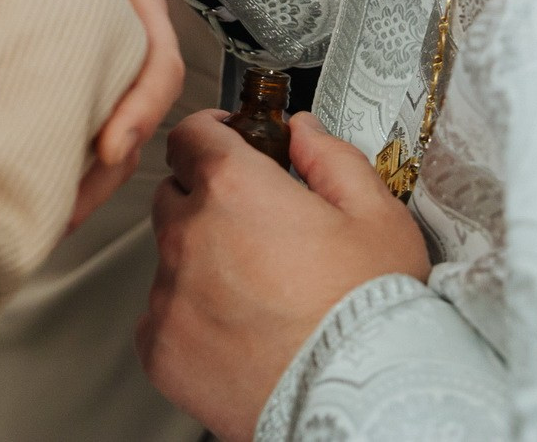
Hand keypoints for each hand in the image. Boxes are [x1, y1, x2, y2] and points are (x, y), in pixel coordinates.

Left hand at [0, 0, 184, 230]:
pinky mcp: (49, 79)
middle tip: (56, 217)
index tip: (108, 149)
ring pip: (88, 138)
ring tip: (27, 224)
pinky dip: (37, 162)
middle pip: (123, 126)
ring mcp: (84, 69)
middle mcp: (117, 48)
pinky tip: (2, 191)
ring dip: (66, 185)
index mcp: (135, 7)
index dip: (138, 111)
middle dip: (97, 179)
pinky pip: (53, 127)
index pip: (155, 67)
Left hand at [137, 111, 431, 440]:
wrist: (361, 404)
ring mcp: (169, 294)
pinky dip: (190, 318)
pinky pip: (162, 316)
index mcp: (233, 188)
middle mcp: (189, 234)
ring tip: (257, 292)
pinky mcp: (160, 348)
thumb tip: (303, 132)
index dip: (211, 134)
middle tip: (254, 227)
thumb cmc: (371, 312)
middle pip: (175, 195)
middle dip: (206, 199)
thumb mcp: (376, 214)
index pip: (190, 135)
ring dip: (200, 262)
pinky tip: (238, 331)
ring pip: (170, 258)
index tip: (226, 143)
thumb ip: (331, 157)